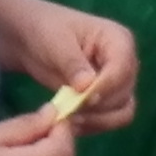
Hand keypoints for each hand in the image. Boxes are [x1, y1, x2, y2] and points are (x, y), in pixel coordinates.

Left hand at [0, 0, 137, 133]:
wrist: (30, 39)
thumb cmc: (44, 30)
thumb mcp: (55, 40)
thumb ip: (73, 63)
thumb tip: (87, 87)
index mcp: (118, 39)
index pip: (122, 69)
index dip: (105, 87)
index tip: (82, 98)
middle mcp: (125, 63)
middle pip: (124, 94)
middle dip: (98, 107)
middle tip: (70, 111)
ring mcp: (117, 83)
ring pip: (122, 112)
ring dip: (98, 120)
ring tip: (70, 119)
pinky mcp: (107, 99)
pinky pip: (110, 120)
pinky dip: (93, 125)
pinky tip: (71, 123)